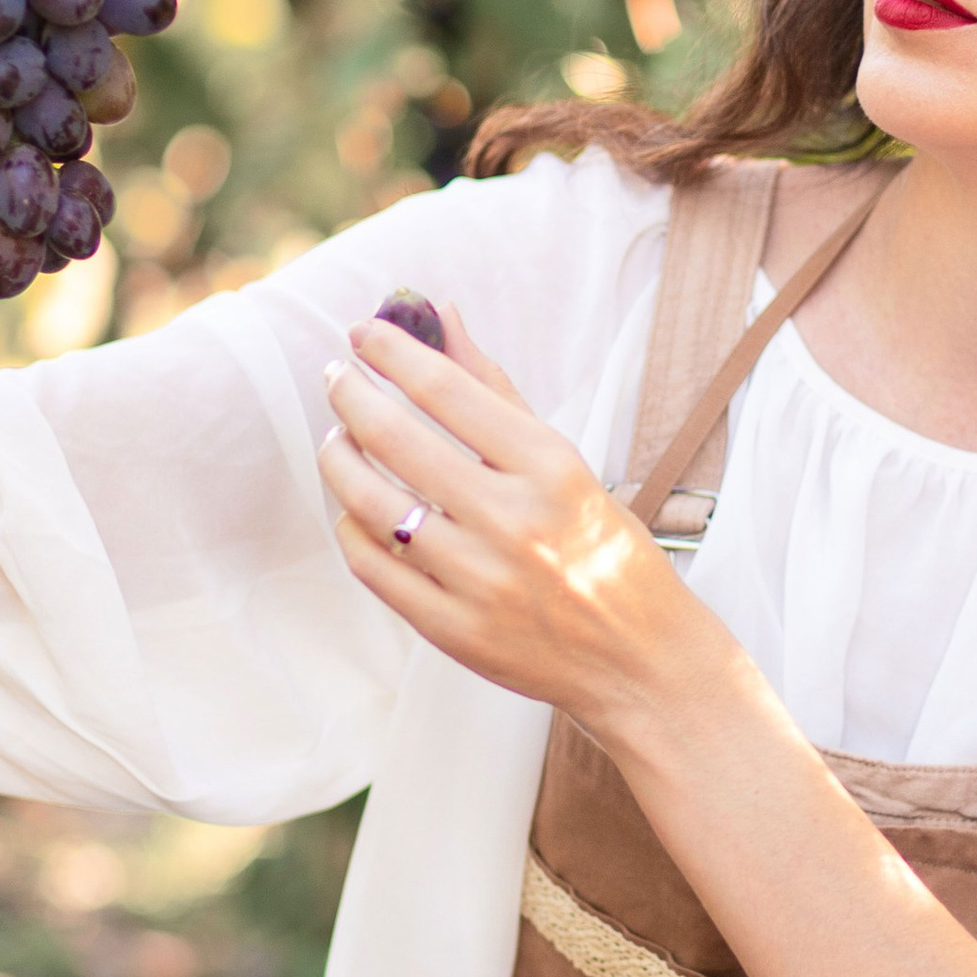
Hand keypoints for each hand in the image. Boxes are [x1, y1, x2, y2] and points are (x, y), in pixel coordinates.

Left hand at [318, 304, 717, 739]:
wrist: (640, 661)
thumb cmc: (606, 550)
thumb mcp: (565, 464)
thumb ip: (496, 391)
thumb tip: (441, 315)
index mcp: (551, 468)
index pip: (447, 391)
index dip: (391, 352)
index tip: (361, 333)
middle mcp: (514, 521)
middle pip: (396, 440)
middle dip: (351, 396)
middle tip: (336, 378)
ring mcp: (480, 580)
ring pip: (372, 504)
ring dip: (339, 460)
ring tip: (338, 441)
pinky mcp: (454, 631)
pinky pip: (373, 568)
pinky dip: (352, 529)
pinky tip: (356, 510)